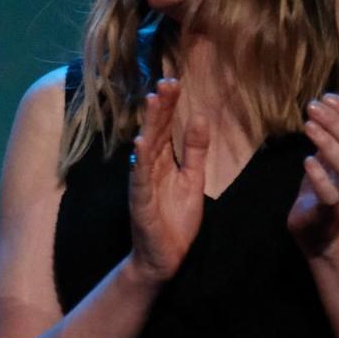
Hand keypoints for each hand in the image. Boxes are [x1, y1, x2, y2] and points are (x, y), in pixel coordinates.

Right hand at [127, 78, 209, 284]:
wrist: (166, 256)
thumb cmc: (176, 219)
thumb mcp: (193, 178)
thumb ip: (195, 150)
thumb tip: (199, 116)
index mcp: (163, 161)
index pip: (165, 127)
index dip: (169, 105)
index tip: (174, 81)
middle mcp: (149, 167)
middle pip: (155, 131)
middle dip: (160, 107)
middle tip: (166, 81)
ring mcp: (143, 182)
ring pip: (146, 148)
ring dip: (149, 124)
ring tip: (153, 100)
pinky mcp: (140, 200)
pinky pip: (140, 177)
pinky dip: (139, 160)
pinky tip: (140, 142)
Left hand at [288, 91, 338, 256]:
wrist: (321, 227)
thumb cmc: (329, 182)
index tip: (328, 97)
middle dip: (338, 121)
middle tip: (313, 106)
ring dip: (329, 143)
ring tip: (308, 126)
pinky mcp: (330, 209)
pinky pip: (331, 194)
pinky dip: (320, 177)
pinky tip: (307, 161)